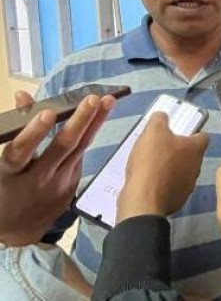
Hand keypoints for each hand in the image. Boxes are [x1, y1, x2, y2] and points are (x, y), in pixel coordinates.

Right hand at [0, 90, 114, 245]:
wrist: (16, 229)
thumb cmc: (6, 186)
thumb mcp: (3, 162)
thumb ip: (15, 127)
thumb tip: (23, 94)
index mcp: (11, 173)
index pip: (21, 151)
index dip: (34, 132)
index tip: (48, 112)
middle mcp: (37, 179)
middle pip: (62, 147)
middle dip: (79, 121)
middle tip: (92, 99)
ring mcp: (59, 184)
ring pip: (79, 149)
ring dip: (95, 123)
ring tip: (107, 101)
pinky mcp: (72, 186)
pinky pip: (82, 156)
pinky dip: (90, 134)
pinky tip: (101, 115)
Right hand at [117, 112, 208, 221]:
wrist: (143, 199)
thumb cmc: (152, 161)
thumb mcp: (153, 131)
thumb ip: (160, 119)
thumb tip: (163, 116)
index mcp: (196, 149)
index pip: (203, 136)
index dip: (192, 132)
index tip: (178, 131)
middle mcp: (197, 167)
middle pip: (192, 155)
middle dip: (179, 151)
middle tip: (162, 147)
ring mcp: (188, 186)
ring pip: (182, 171)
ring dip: (172, 167)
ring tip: (154, 164)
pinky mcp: (177, 200)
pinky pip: (172, 187)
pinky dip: (164, 183)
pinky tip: (150, 181)